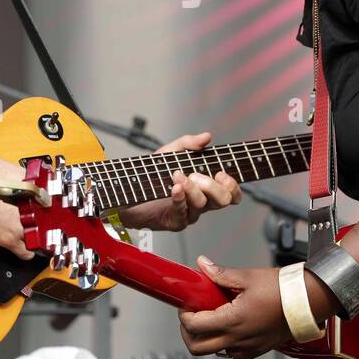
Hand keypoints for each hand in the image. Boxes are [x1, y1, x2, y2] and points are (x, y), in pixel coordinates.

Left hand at [117, 132, 241, 231]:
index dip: (233, 185)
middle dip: (213, 185)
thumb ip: (188, 144)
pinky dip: (180, 197)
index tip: (220, 173)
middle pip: (223, 200)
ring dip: (192, 188)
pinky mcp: (174, 222)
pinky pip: (183, 212)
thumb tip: (207, 137)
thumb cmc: (150, 174)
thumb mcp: (169, 154)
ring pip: (203, 205)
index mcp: (205, 188)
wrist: (125, 191)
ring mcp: (188, 214)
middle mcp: (201, 203)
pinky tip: (175, 188)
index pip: (232, 193)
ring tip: (177, 176)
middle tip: (196, 174)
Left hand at [177, 258, 291, 358]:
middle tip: (192, 316)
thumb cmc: (282, 290)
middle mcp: (237, 339)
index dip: (185, 315)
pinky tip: (229, 324)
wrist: (307, 302)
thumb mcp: (247, 277)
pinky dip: (223, 342)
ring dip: (206, 337)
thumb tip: (202, 265)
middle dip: (188, 332)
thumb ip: (220, 273)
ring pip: (214, 351)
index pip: (193, 326)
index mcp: (232, 321)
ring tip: (212, 317)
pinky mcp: (255, 350)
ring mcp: (247, 348)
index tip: (188, 304)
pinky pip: (231, 353)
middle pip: (197, 348)